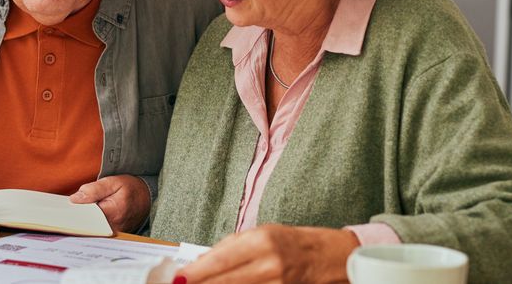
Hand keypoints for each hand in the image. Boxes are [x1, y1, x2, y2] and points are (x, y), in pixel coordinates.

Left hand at [69, 174, 150, 232]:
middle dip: (77, 217)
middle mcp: (112, 227)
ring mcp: (113, 233)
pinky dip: (89, 223)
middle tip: (68, 209)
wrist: (148, 198)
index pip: (85, 217)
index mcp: (111, 213)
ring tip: (75, 211)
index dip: (74, 212)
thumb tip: (75, 199)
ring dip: (82, 220)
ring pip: (91, 229)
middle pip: (86, 225)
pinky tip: (84, 216)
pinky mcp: (113, 234)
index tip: (65, 208)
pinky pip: (97, 230)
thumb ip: (94, 189)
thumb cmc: (131, 188)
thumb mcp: (114, 182)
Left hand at [175, 225, 360, 283]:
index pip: (221, 259)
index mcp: (262, 240)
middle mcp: (270, 263)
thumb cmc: (295, 242)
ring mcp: (278, 283)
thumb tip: (201, 263)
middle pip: (225, 280)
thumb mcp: (263, 233)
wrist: (332, 257)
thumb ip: (232, 247)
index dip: (197, 272)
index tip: (179, 279)